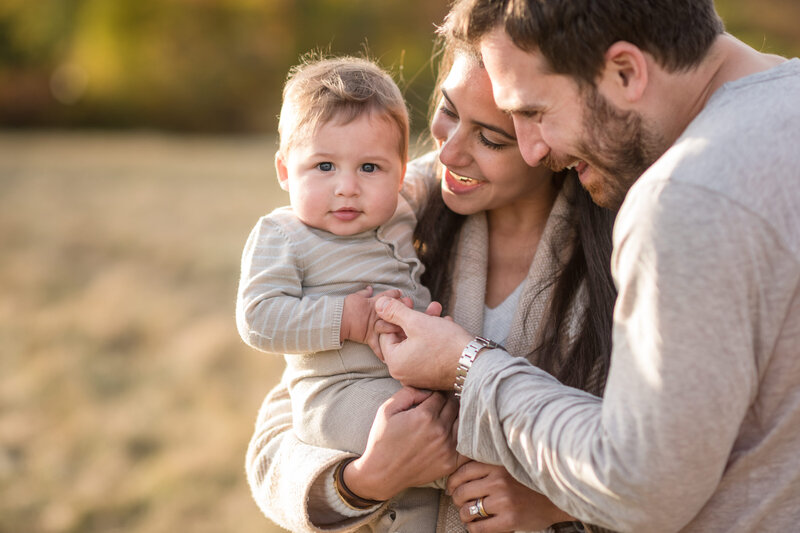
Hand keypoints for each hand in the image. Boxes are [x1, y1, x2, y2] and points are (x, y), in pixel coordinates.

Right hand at [341, 287, 411, 357]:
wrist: (337, 318)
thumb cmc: (345, 306)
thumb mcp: (356, 296)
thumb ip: (364, 293)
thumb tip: (369, 288)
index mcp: (374, 303)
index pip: (388, 297)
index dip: (395, 295)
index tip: (401, 294)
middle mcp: (377, 315)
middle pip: (393, 313)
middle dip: (403, 311)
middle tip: (412, 310)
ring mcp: (374, 327)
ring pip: (389, 328)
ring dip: (398, 331)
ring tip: (408, 334)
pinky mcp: (369, 337)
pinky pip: (377, 346)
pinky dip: (382, 353)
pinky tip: (389, 359)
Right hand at [343, 387, 460, 501]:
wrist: (381, 473)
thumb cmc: (382, 440)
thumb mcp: (387, 409)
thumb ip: (408, 392)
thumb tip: (428, 388)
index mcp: (424, 415)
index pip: (441, 395)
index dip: (436, 393)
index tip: (432, 397)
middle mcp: (439, 430)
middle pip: (454, 406)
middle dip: (448, 402)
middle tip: (441, 405)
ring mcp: (447, 448)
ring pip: (462, 422)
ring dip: (457, 417)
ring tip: (449, 417)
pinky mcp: (450, 463)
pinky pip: (468, 445)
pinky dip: (466, 437)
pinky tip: (460, 434)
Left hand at [376, 296, 472, 389]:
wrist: (474, 365)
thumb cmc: (446, 344)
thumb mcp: (417, 322)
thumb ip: (394, 311)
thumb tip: (378, 304)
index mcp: (395, 362)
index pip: (385, 333)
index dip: (396, 315)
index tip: (409, 303)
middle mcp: (403, 373)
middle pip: (402, 338)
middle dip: (415, 318)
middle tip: (426, 306)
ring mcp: (417, 377)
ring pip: (416, 343)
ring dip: (426, 324)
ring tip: (439, 312)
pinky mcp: (431, 377)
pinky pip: (425, 353)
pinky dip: (432, 338)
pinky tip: (445, 324)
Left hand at [448, 462, 573, 532]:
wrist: (555, 498)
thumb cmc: (527, 481)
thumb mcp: (508, 466)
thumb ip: (487, 465)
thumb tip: (458, 470)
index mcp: (497, 465)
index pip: (462, 472)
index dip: (453, 482)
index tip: (452, 488)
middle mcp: (499, 481)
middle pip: (462, 491)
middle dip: (456, 499)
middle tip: (460, 502)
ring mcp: (504, 501)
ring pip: (467, 510)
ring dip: (463, 515)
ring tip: (468, 515)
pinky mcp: (509, 520)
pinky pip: (478, 528)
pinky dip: (472, 529)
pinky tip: (476, 526)